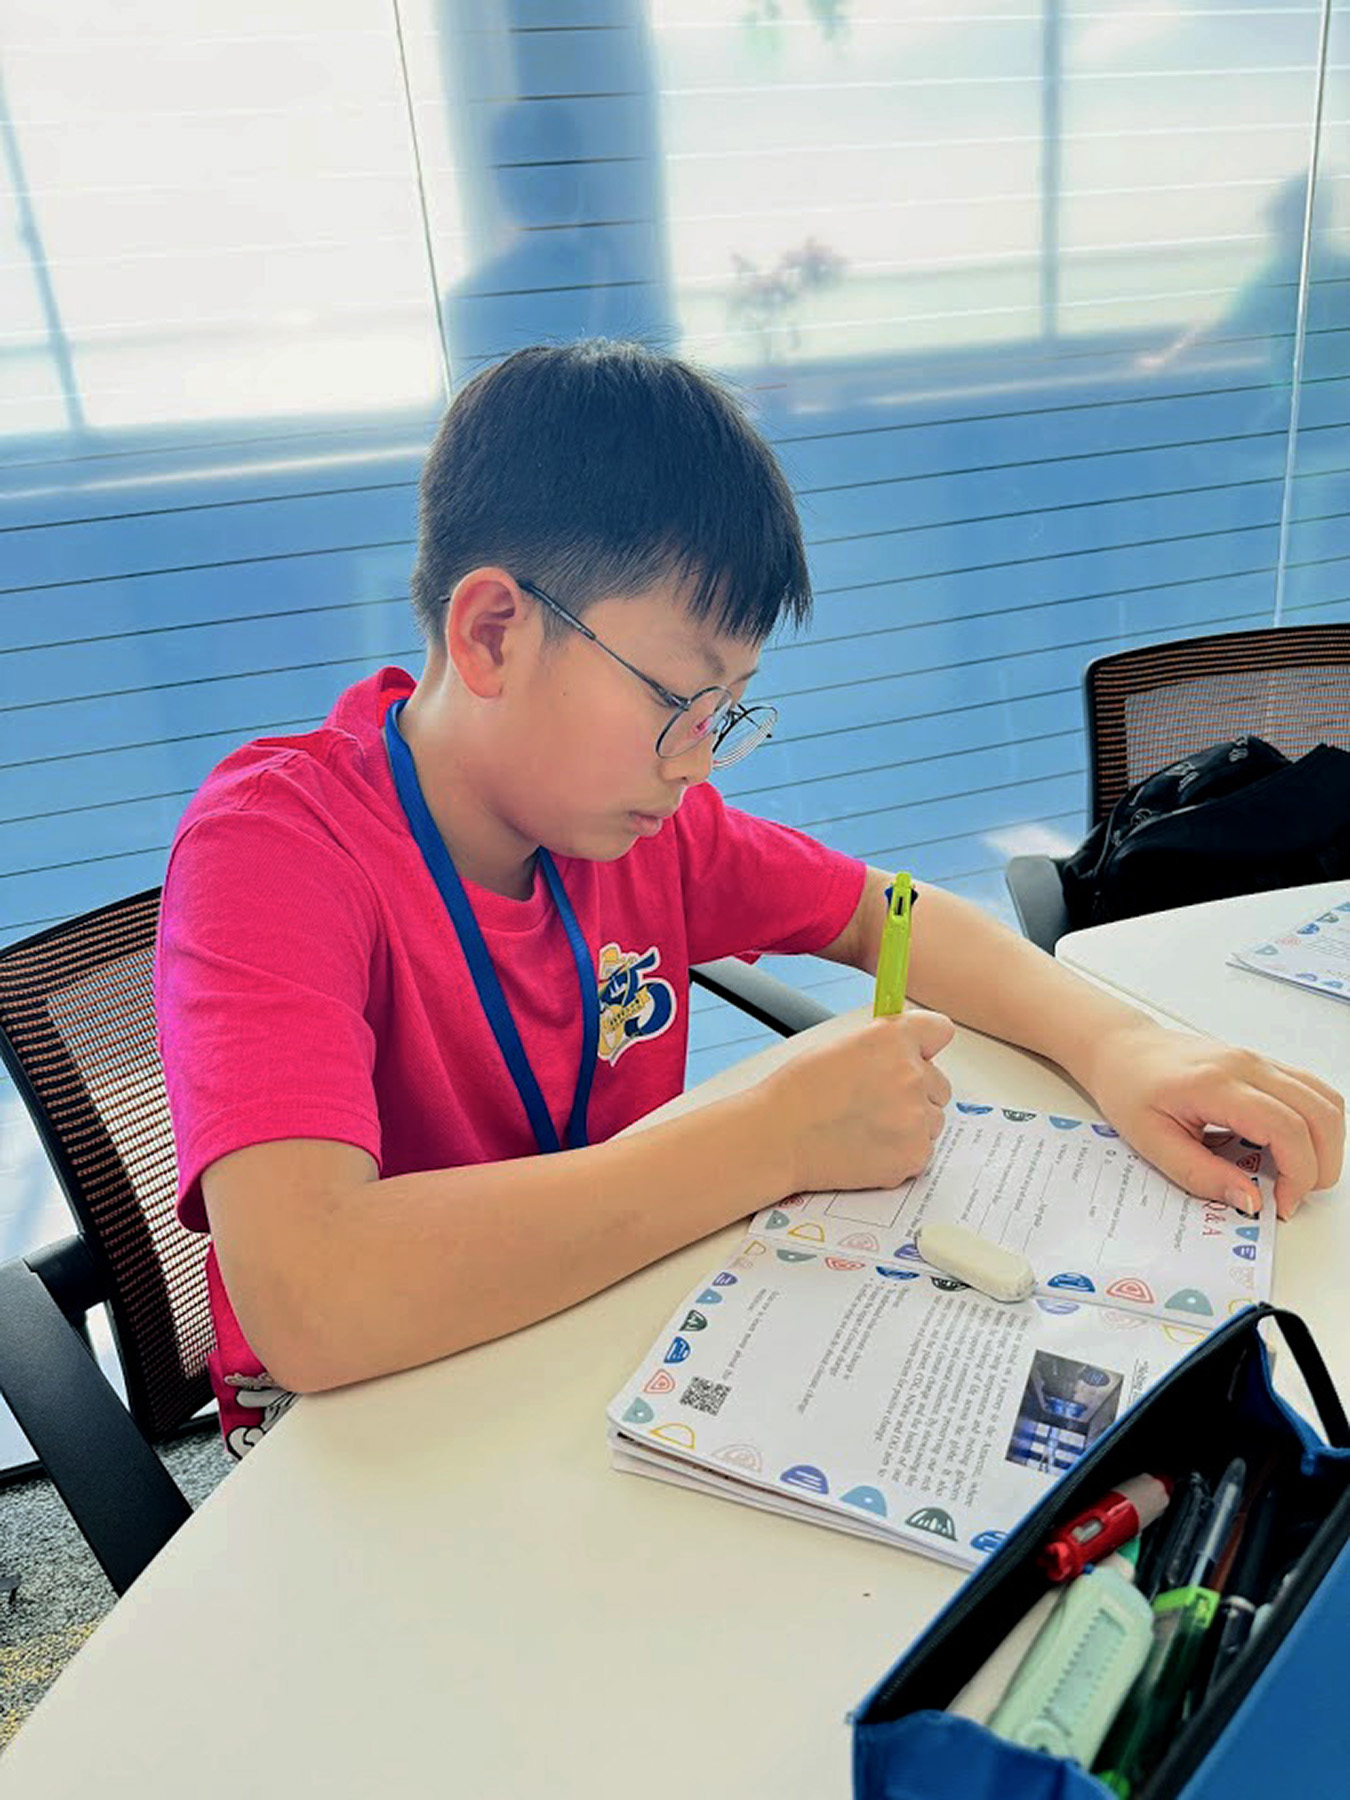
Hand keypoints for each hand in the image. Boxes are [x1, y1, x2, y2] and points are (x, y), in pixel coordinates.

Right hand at [762, 1010, 954, 1194]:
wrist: (778, 1138)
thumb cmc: (798, 1093)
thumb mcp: (841, 1046)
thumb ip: (883, 1045)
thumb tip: (908, 1052)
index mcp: (892, 1038)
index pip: (940, 1030)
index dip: (926, 1046)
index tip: (919, 1055)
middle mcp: (911, 1073)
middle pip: (939, 1083)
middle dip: (915, 1092)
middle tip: (876, 1102)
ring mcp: (916, 1117)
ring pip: (932, 1119)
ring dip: (910, 1124)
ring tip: (867, 1127)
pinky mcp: (914, 1154)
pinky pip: (923, 1150)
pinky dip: (901, 1152)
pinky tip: (869, 1147)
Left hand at [1082, 1021, 1344, 1218]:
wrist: (1120, 1049)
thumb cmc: (1128, 1087)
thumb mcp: (1152, 1142)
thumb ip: (1202, 1175)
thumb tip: (1249, 1200)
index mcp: (1215, 1084)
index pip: (1286, 1128)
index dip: (1298, 1174)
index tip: (1282, 1203)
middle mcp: (1246, 1066)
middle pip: (1320, 1113)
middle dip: (1320, 1165)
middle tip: (1293, 1195)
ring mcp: (1259, 1060)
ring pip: (1325, 1099)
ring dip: (1325, 1144)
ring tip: (1295, 1174)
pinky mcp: (1263, 1064)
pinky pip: (1311, 1090)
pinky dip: (1315, 1124)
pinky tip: (1289, 1147)